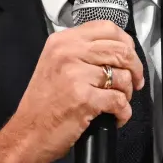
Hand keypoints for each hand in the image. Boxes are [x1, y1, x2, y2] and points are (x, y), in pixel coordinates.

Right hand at [0, 20, 144, 162]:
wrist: (27, 134)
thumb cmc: (43, 104)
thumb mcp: (55, 64)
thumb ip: (82, 51)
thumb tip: (118, 50)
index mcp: (62, 41)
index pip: (107, 28)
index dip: (127, 43)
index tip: (131, 57)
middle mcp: (68, 53)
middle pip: (121, 50)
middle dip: (135, 69)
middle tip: (135, 82)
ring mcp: (76, 75)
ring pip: (123, 76)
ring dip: (127, 93)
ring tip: (118, 102)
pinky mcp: (84, 99)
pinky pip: (119, 101)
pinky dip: (123, 112)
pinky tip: (115, 117)